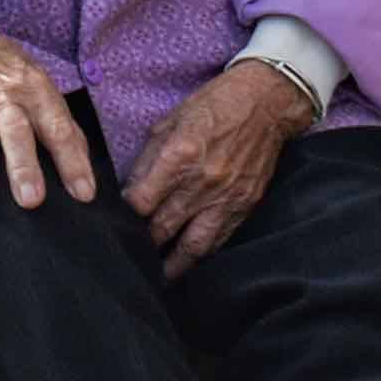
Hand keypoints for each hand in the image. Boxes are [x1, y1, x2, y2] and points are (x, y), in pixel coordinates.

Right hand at [0, 19, 92, 212]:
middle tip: (31, 200)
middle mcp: (3, 101)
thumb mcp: (41, 85)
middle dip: (22, 168)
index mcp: (34, 92)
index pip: (58, 128)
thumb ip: (62, 124)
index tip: (83, 193)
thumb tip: (83, 165)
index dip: (72, 161)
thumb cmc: (9, 74)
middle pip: (15, 135)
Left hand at [124, 61, 318, 276]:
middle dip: (144, 244)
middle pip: (164, 228)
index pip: (142, 202)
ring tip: (158, 276)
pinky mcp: (245, 205)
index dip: (125, 216)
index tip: (115, 222)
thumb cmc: (213, 106)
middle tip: (129, 255)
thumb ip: (148, 161)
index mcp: (179, 157)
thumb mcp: (169, 122)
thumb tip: (129, 192)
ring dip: (173, 264)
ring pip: (194, 245)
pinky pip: (220, 239)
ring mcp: (227, 198)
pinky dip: (202, 253)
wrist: (265, 104)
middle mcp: (203, 183)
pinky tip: (189, 260)